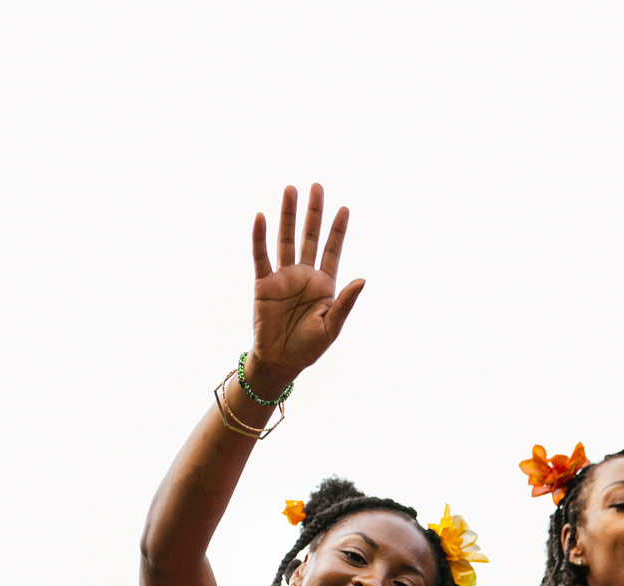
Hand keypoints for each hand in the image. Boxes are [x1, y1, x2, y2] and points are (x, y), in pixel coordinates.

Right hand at [246, 184, 366, 386]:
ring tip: (291, 190)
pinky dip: (260, 237)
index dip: (338, 230)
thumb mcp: (331, 327)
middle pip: (310, 236)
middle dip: (314, 212)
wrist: (279, 361)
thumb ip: (345, 303)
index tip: (345, 208)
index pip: (332, 250)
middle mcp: (304, 275)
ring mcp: (283, 276)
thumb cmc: (308, 348)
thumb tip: (362, 279)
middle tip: (317, 186)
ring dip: (288, 215)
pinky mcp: (263, 283)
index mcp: (324, 285)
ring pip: (286, 239)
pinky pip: (261, 256)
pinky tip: (262, 217)